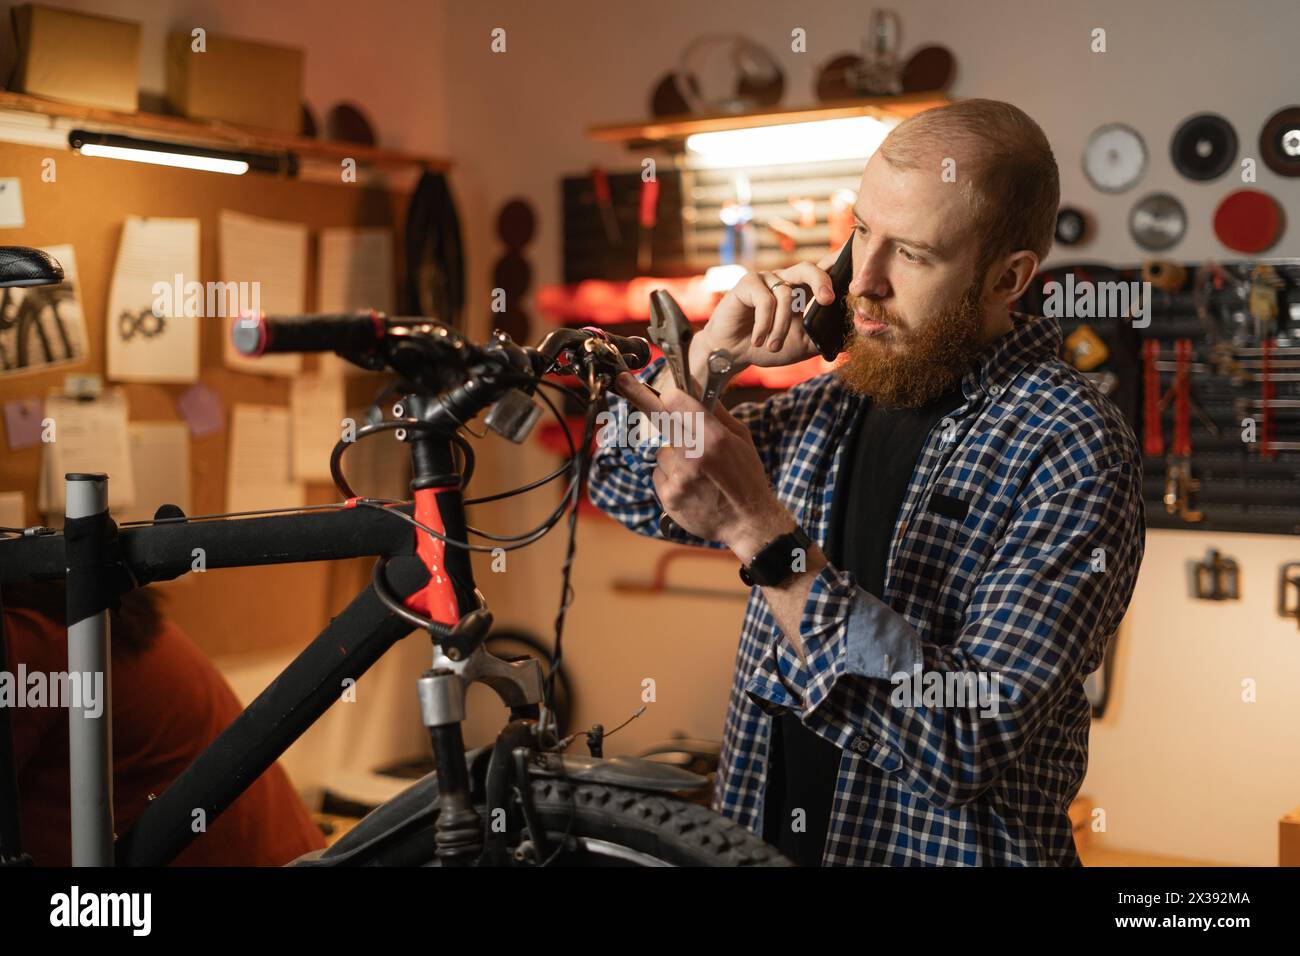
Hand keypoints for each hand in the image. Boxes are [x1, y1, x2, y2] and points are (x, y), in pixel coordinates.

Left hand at [615, 372, 795, 555]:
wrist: (747, 523)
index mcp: (715, 439)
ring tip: (696, 471)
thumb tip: (692, 385)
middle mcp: (694, 457)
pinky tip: (690, 485)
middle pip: (661, 423)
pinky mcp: (668, 497)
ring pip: (661, 453)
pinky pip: (659, 474)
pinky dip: (670, 477)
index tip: (640, 382)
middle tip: (622, 381)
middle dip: (640, 399)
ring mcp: (679, 479)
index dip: (664, 394)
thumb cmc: (746, 477)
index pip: (678, 405)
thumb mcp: (740, 438)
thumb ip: (713, 411)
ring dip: (673, 457)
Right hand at [694, 256, 839, 376]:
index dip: (838, 265)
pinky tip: (758, 340)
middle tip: (828, 300)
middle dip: (821, 282)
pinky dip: (764, 324)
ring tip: (773, 346)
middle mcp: (786, 280)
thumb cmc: (768, 346)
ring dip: (781, 326)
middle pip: (809, 268)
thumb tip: (850, 336)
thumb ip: (823, 336)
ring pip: (785, 295)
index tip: (852, 274)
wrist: (734, 353)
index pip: (824, 271)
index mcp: (803, 291)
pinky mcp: (748, 283)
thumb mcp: (802, 345)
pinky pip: (765, 300)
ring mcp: (767, 279)